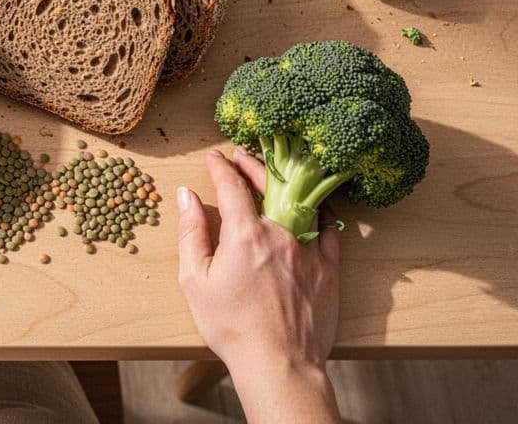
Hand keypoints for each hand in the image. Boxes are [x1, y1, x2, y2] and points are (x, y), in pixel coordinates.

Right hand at [177, 147, 340, 423]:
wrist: (278, 363)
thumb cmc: (231, 326)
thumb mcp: (195, 280)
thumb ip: (192, 233)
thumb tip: (187, 196)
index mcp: (245, 234)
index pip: (232, 186)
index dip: (220, 167)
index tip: (213, 158)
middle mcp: (281, 233)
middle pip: (268, 184)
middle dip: (251, 164)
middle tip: (239, 155)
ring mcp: (310, 249)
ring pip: (302, 200)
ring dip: (285, 180)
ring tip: (273, 172)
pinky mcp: (329, 268)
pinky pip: (330, 228)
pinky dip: (319, 210)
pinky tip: (311, 206)